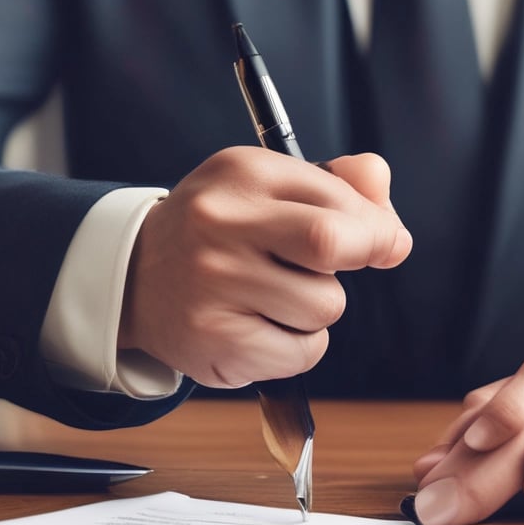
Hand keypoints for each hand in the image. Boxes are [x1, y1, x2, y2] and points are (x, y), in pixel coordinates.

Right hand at [117, 147, 411, 387]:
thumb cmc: (225, 230)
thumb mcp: (271, 187)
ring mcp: (214, 283)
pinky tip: (263, 326)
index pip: (339, 200)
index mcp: (243, 173)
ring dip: (319, 308)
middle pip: (331, 243)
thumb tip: (388, 210)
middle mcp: (221, 223)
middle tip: (349, 264)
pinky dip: (299, 346)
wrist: (135, 277)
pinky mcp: (216, 339)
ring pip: (325, 306)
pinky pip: (303, 352)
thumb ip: (341, 185)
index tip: (384, 241)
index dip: (377, 227)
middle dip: (364, 256)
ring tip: (278, 295)